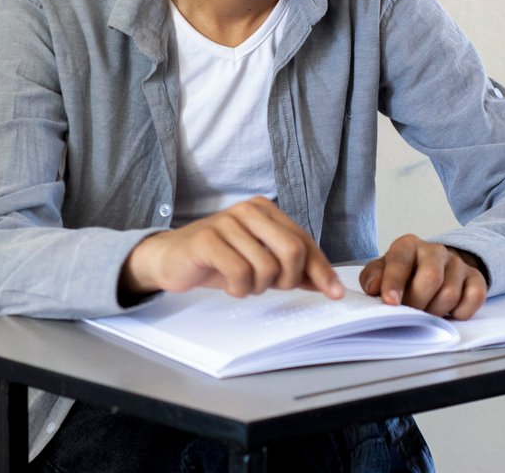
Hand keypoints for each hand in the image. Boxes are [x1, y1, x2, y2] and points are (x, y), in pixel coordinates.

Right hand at [120, 196, 343, 300]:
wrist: (170, 259)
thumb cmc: (218, 259)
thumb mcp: (261, 263)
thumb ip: (293, 270)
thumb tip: (329, 284)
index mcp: (266, 210)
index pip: (304, 242)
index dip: (321, 270)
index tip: (334, 293)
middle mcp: (248, 210)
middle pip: (292, 251)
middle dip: (286, 279)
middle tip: (268, 286)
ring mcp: (226, 222)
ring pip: (266, 267)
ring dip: (257, 287)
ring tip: (241, 283)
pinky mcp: (207, 239)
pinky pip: (240, 273)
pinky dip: (238, 289)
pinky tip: (228, 284)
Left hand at [359, 234, 487, 318]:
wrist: (434, 267)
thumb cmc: (403, 274)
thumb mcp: (382, 271)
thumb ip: (372, 277)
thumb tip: (374, 287)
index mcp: (407, 245)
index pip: (400, 261)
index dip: (394, 283)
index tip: (390, 302)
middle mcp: (434, 250)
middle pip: (431, 278)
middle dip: (418, 302)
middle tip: (410, 312)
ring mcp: (457, 263)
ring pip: (450, 293)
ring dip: (435, 311)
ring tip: (426, 311)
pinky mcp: (476, 277)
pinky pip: (474, 298)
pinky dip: (461, 311)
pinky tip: (449, 311)